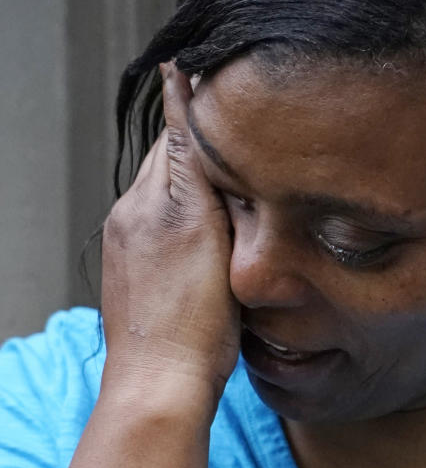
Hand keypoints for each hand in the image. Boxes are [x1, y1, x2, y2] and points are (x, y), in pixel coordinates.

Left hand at [100, 63, 238, 406]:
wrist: (164, 386)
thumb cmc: (192, 321)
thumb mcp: (199, 224)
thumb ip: (190, 154)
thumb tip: (177, 82)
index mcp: (148, 198)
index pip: (177, 132)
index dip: (209, 117)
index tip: (239, 98)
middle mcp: (130, 217)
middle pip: (173, 165)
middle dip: (206, 155)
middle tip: (253, 150)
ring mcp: (131, 249)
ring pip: (173, 200)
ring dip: (202, 193)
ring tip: (239, 200)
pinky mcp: (137, 278)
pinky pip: (167, 235)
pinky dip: (192, 229)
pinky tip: (214, 247)